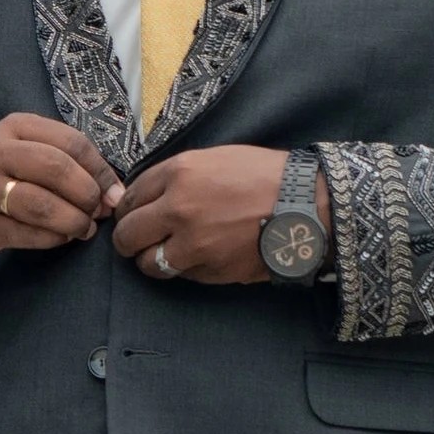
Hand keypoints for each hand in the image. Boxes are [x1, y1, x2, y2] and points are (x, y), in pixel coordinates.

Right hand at [0, 110, 121, 263]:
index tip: (113, 191)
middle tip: (99, 211)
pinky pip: (30, 235)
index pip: (71, 142)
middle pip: (56, 169)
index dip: (100, 169)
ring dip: (74, 220)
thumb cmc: (1, 173)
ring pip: (43, 205)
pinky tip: (64, 236)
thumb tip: (114, 193)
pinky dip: (56, 238)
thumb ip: (70, 162)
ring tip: (85, 228)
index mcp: (15, 126)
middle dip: (87, 194)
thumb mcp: (28, 149)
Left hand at [112, 146, 310, 286]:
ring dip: (151, 260)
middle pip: (127, 235)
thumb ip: (176, 177)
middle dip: (127, 239)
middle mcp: (179, 209)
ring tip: (164, 253)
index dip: (126, 210)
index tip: (132, 215)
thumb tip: (144, 198)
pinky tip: (199, 256)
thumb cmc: (264, 176)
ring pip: (148, 264)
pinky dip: (184, 269)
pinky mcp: (211, 270)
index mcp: (180, 174)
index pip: (130, 198)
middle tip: (136, 240)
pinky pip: (181, 275)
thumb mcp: (215, 159)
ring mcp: (194, 244)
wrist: (307, 205)